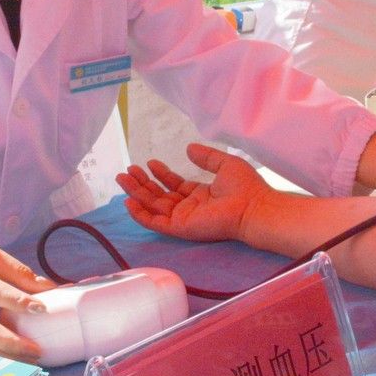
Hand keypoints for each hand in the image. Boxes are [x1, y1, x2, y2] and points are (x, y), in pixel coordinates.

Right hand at [118, 143, 273, 242]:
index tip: (150, 162)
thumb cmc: (245, 188)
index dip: (161, 174)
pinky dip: (140, 214)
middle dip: (142, 183)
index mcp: (200, 195)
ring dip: (136, 193)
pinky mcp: (180, 227)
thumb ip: (206, 157)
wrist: (253, 207)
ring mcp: (183, 218)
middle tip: (127, 170)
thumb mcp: (224, 164)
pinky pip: (155, 222)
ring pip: (153, 207)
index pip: (174, 185)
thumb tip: (189, 147)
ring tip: (122, 178)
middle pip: (159, 195)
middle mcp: (189, 207)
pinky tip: (128, 201)